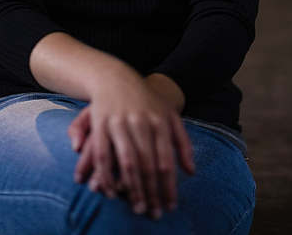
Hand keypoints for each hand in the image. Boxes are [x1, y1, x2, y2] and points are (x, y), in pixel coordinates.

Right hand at [67, 69, 194, 217]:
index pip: (166, 159)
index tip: (170, 205)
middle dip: (151, 192)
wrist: (116, 76)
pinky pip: (103, 153)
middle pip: (147, 164)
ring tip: (135, 207)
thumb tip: (190, 172)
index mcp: (159, 121)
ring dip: (131, 187)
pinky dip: (106, 174)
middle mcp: (141, 122)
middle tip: (152, 214)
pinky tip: (111, 191)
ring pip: (127, 161)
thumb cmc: (147, 101)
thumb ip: (183, 143)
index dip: (168, 185)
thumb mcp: (170, 115)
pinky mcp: (101, 123)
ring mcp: (120, 122)